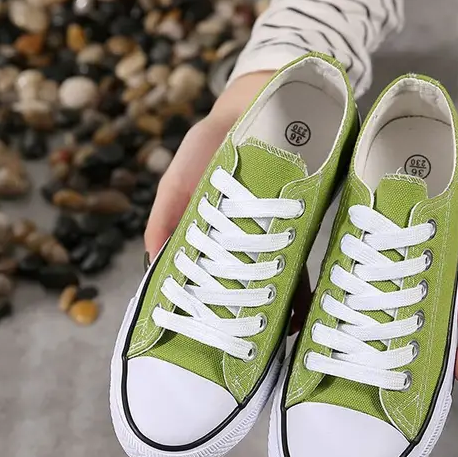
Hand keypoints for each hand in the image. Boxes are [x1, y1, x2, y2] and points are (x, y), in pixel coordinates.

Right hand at [144, 69, 314, 332]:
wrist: (271, 107)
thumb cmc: (215, 140)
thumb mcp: (183, 174)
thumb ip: (167, 213)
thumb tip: (153, 261)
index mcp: (207, 234)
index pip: (199, 278)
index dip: (198, 306)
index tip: (196, 335)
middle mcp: (238, 243)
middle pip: (236, 289)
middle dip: (237, 318)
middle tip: (238, 349)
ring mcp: (269, 240)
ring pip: (268, 286)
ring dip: (271, 314)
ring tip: (272, 344)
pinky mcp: (300, 232)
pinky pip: (301, 269)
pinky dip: (302, 294)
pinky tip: (304, 318)